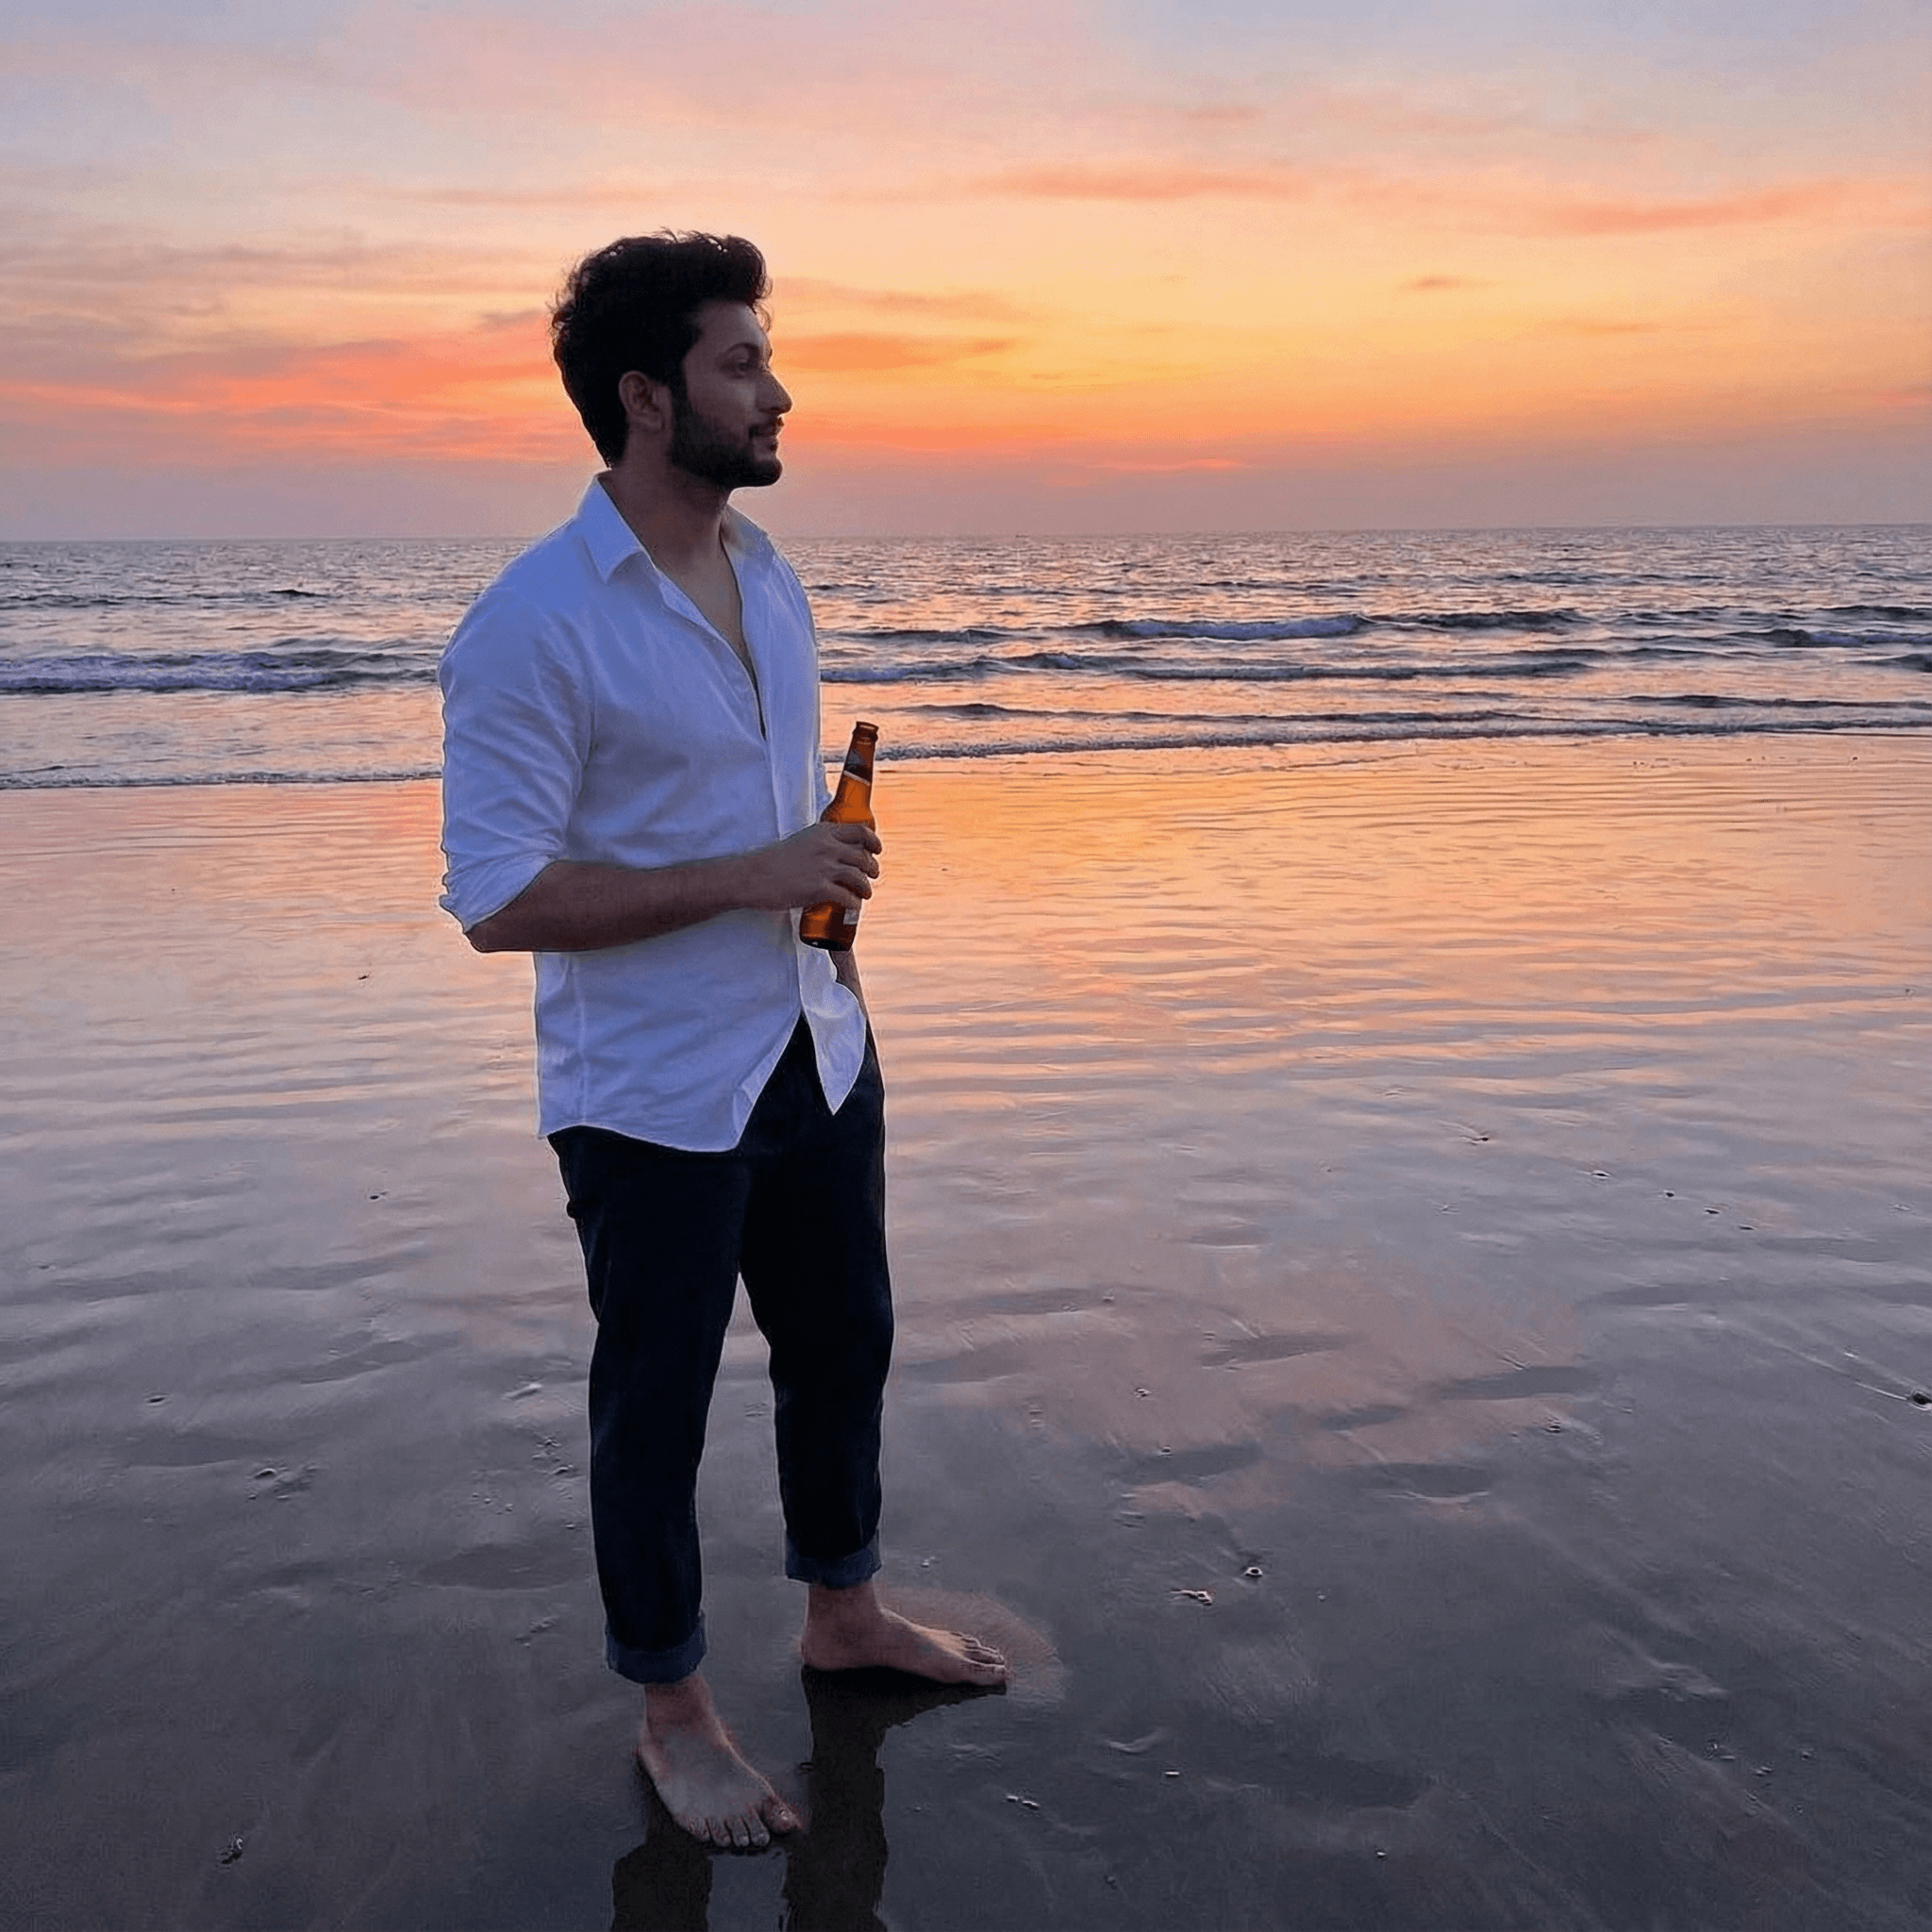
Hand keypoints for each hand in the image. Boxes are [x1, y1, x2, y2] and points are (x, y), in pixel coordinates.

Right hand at [742, 819, 880, 912]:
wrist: (752, 876)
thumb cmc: (773, 861)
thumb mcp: (800, 841)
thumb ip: (819, 844)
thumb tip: (834, 854)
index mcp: (823, 832)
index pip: (860, 831)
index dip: (873, 841)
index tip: (877, 850)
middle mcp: (827, 847)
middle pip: (863, 856)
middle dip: (872, 867)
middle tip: (871, 875)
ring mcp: (824, 868)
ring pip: (859, 877)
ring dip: (866, 887)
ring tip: (865, 894)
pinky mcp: (819, 889)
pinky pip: (848, 897)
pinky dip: (854, 903)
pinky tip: (853, 906)